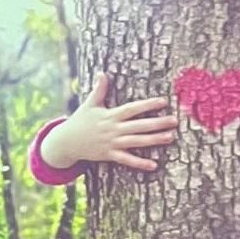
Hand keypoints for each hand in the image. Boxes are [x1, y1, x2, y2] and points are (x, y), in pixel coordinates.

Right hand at [40, 74, 176, 171]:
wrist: (66, 142)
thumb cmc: (79, 121)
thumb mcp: (89, 105)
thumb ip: (99, 90)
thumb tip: (102, 73)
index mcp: (110, 115)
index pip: (131, 109)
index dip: (147, 105)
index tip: (163, 101)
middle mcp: (113, 129)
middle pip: (138, 125)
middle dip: (157, 123)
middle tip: (174, 121)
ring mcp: (111, 143)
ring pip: (136, 141)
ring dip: (153, 140)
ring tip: (170, 137)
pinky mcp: (108, 155)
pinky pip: (126, 160)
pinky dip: (139, 163)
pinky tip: (153, 165)